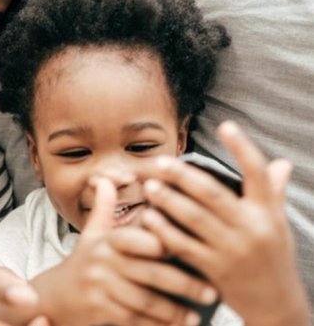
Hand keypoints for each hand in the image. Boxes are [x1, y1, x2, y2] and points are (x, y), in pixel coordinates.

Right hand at [30, 178, 214, 325]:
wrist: (54, 297)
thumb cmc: (82, 263)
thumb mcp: (90, 234)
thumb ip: (103, 207)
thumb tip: (105, 178)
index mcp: (106, 241)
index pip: (138, 239)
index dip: (165, 243)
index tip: (193, 247)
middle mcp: (102, 262)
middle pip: (149, 273)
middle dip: (183, 283)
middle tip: (211, 290)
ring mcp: (100, 288)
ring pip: (145, 301)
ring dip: (174, 311)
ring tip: (197, 315)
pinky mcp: (99, 310)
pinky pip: (134, 319)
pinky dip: (156, 325)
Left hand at [140, 121, 309, 324]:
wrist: (276, 304)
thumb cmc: (273, 257)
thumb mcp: (278, 224)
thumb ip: (273, 192)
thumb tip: (282, 163)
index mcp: (267, 212)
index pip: (257, 173)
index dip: (242, 147)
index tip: (226, 125)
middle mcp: (251, 228)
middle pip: (213, 194)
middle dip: (183, 176)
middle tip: (159, 162)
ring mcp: (232, 250)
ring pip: (194, 219)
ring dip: (168, 200)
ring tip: (149, 186)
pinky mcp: (215, 269)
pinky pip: (184, 246)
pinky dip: (164, 231)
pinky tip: (148, 217)